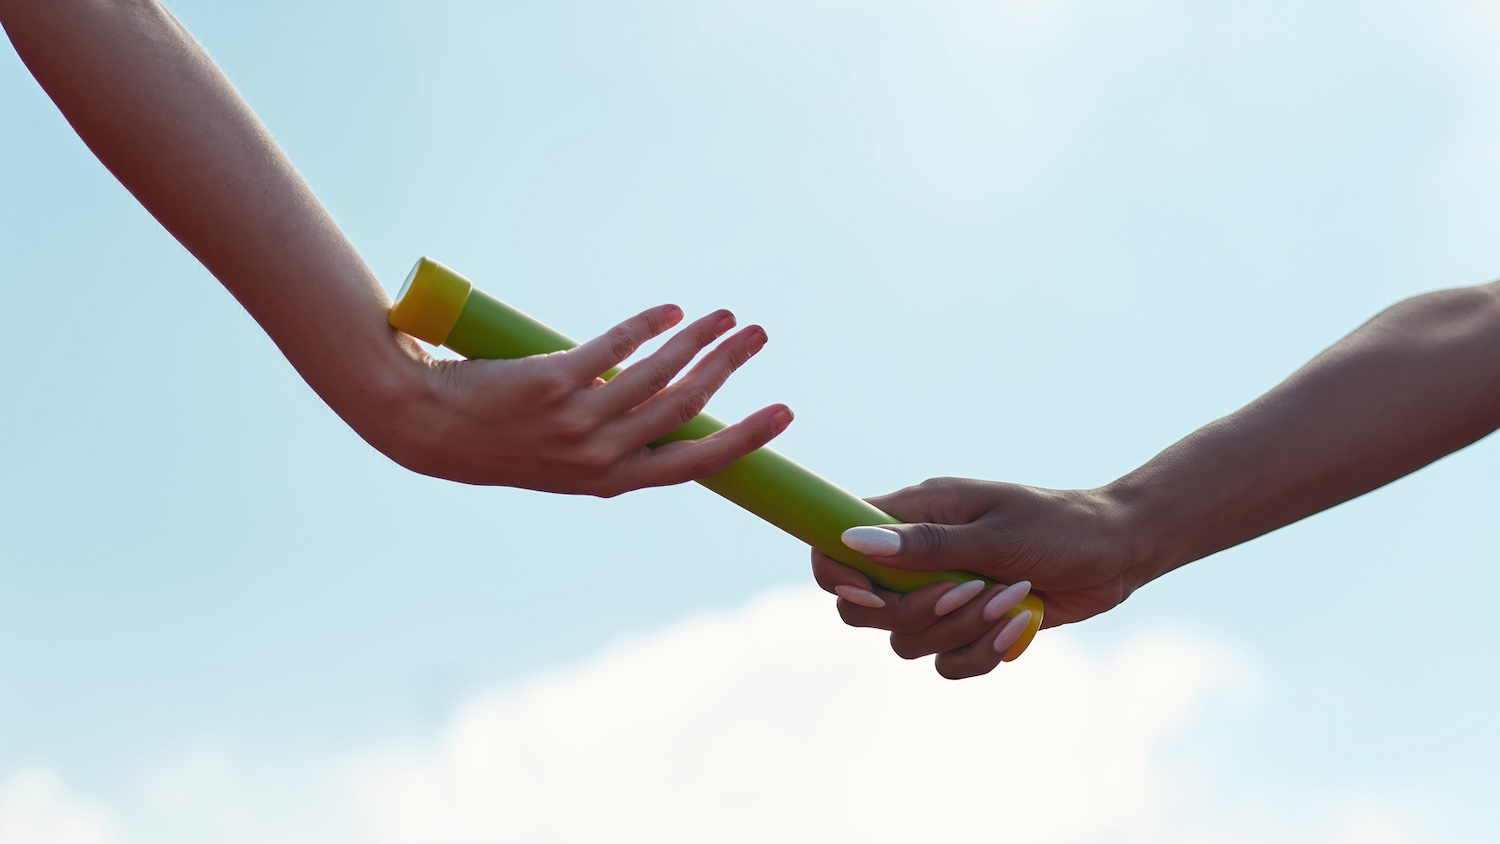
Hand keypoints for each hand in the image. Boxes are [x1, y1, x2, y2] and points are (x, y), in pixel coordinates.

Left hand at [376, 304, 791, 495]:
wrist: (422, 425)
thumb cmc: (493, 440)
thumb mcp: (558, 460)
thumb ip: (607, 441)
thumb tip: (656, 400)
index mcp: (605, 481)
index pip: (693, 464)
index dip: (743, 439)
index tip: (782, 414)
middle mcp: (596, 456)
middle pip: (687, 409)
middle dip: (730, 370)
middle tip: (758, 337)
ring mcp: (575, 420)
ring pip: (659, 375)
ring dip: (701, 341)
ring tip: (726, 316)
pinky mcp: (551, 381)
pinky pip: (615, 346)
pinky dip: (651, 324)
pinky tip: (671, 311)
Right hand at [810, 477, 1137, 678]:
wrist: (1119, 551)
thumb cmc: (1060, 527)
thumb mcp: (996, 532)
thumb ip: (926, 544)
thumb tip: (854, 539)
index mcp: (914, 515)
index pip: (837, 543)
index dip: (838, 574)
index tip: (873, 592)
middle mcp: (917, 557)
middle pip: (863, 608)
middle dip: (912, 614)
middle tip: (966, 593)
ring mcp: (941, 594)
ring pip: (906, 641)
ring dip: (958, 632)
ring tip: (1009, 601)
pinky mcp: (968, 627)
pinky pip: (946, 662)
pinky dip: (980, 653)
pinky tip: (1018, 626)